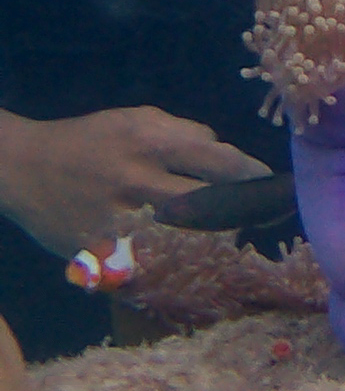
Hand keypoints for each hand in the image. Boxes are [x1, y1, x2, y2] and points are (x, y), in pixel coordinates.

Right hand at [0, 106, 272, 257]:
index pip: (219, 159)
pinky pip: (148, 265)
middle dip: (244, 212)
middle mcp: (138, 178)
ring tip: (237, 244)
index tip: (274, 185)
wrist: (24, 167)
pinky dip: (173, 269)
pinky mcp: (100, 252)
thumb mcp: (135, 119)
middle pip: (209, 202)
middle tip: (267, 219)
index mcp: (149, 140)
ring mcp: (118, 219)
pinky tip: (192, 271)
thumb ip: (183, 133)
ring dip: (215, 243)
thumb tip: (225, 153)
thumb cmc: (90, 140)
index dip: (252, 175)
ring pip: (184, 239)